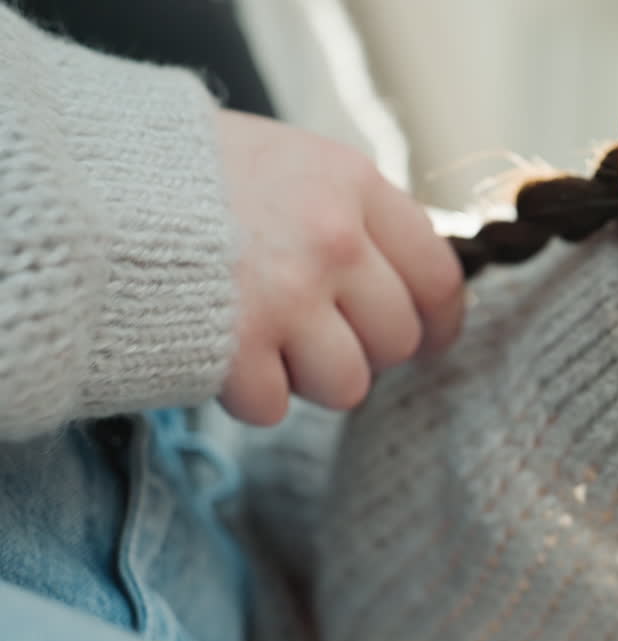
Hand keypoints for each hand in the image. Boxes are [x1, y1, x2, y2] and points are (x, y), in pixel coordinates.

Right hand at [214, 110, 463, 425]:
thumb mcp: (289, 163)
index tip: (431, 339)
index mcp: (352, 186)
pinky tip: (221, 353)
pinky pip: (275, 407)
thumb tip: (410, 282)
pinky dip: (249, 394)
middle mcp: (333, 240)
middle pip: (398, 339)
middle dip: (366, 351)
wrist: (84, 186)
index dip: (440, 321)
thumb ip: (352, 214)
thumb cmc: (189, 175)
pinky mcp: (234, 348)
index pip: (438, 274)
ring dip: (310, 379)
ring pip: (348, 384)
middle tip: (321, 336)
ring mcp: (286, 296)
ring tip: (268, 344)